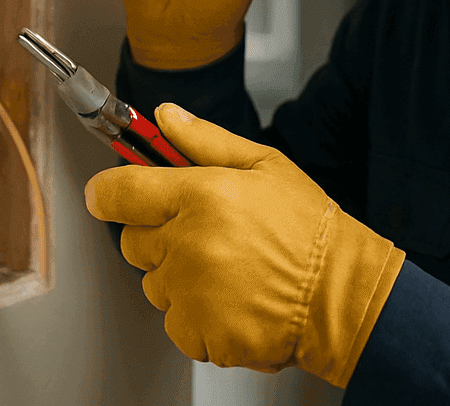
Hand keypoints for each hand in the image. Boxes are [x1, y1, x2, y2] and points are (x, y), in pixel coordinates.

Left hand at [85, 104, 405, 387]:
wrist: (342, 296)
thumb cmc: (310, 231)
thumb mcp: (266, 166)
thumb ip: (206, 141)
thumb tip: (165, 117)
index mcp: (201, 195)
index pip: (120, 191)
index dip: (108, 191)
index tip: (107, 194)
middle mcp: (189, 244)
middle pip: (132, 241)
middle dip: (159, 236)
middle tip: (206, 234)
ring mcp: (191, 293)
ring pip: (153, 284)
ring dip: (179, 279)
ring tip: (229, 270)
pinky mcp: (198, 332)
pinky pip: (174, 322)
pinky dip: (196, 317)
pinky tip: (232, 301)